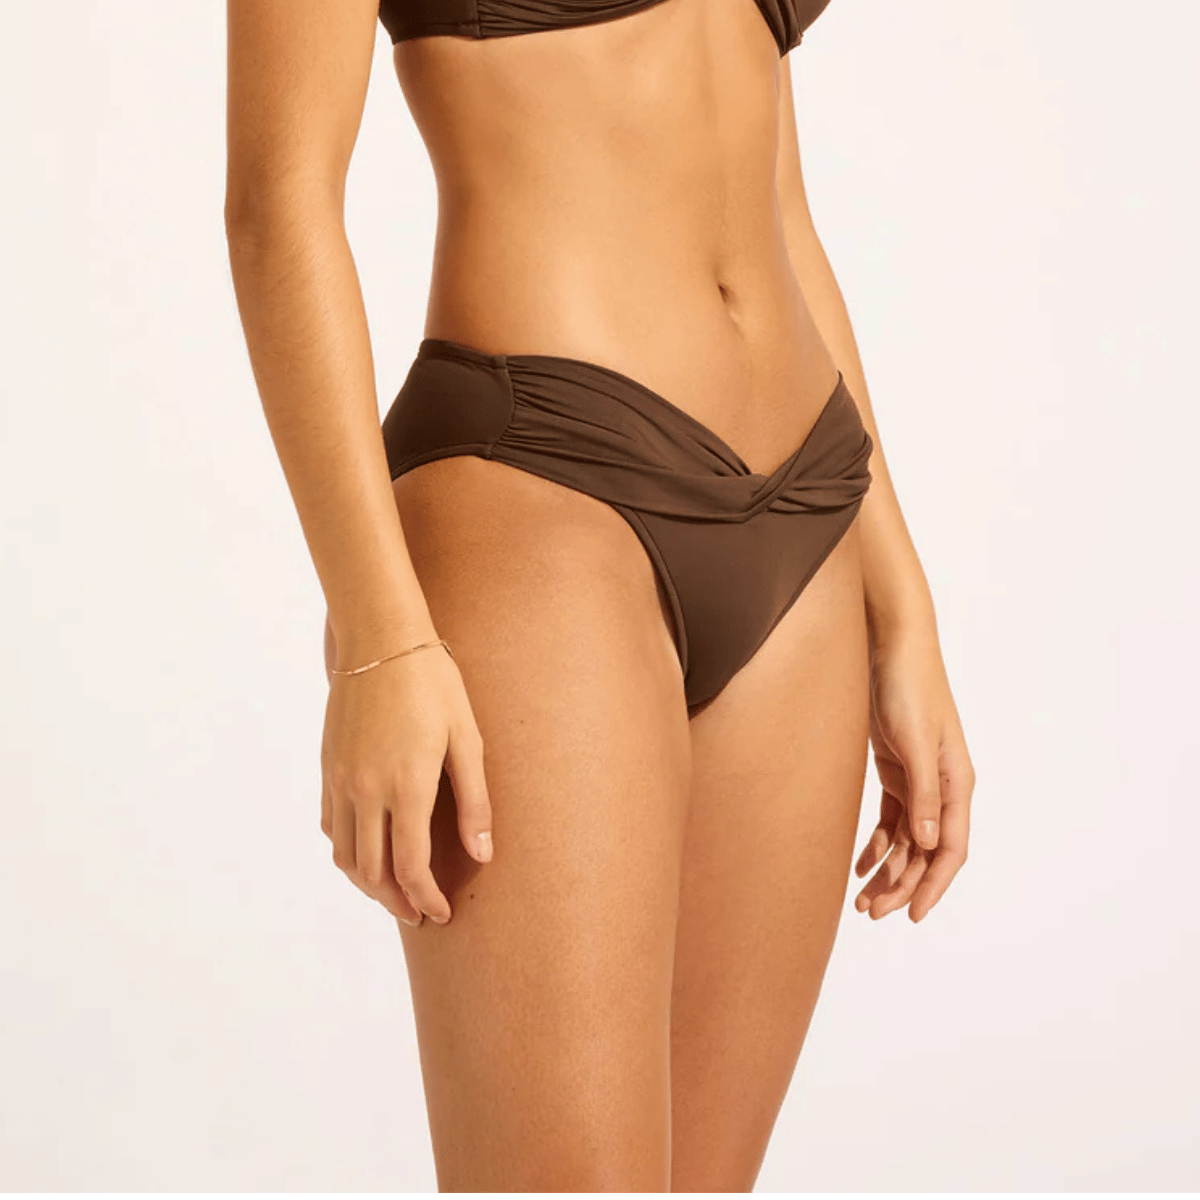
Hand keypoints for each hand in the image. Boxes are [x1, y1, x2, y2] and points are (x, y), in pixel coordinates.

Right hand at [320, 622, 492, 926]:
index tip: (442, 914)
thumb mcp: (467, 739)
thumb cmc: (434, 684)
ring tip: (394, 892)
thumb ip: (474, 801)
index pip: (411, 867)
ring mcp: (340, 780)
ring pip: (344, 855)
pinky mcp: (328, 766)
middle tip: (420, 915)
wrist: (380, 640)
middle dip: (397, 902)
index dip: (427, 899)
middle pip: (372, 872)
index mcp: (407, 787)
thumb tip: (482, 855)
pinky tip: (367, 851)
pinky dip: (346, 850)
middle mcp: (366, 791)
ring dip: (368, 883)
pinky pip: (330, 825)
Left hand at [853, 622, 973, 921]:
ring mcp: (918, 778)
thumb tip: (927, 844)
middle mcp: (941, 786)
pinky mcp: (896, 768)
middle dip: (902, 885)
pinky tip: (859, 864)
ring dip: (887, 870)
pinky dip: (877, 843)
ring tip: (861, 901)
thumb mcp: (915, 740)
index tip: (911, 915)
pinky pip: (891, 819)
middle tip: (871, 913)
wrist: (890, 646)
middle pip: (926, 851)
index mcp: (956, 782)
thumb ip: (922, 791)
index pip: (950, 848)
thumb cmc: (908, 687)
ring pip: (906, 840)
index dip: (933, 885)